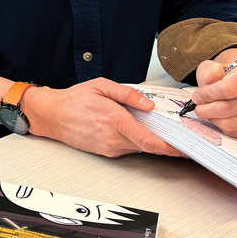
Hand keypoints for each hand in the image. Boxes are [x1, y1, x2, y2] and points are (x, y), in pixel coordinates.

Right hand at [25, 78, 183, 157]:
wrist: (52, 115)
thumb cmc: (74, 100)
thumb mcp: (101, 85)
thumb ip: (128, 94)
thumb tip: (148, 104)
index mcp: (114, 120)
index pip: (149, 140)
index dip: (170, 147)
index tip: (183, 148)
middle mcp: (113, 138)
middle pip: (147, 146)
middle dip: (163, 140)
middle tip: (174, 132)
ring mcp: (109, 147)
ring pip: (138, 146)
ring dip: (146, 138)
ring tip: (142, 122)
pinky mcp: (106, 152)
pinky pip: (127, 147)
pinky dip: (133, 139)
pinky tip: (128, 127)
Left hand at [187, 49, 236, 138]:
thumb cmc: (228, 77)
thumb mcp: (214, 67)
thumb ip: (209, 73)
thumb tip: (208, 87)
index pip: (227, 90)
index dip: (208, 95)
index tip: (197, 97)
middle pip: (229, 109)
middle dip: (208, 110)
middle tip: (200, 109)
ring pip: (232, 124)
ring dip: (215, 120)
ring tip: (211, 113)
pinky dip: (226, 129)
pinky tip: (223, 119)